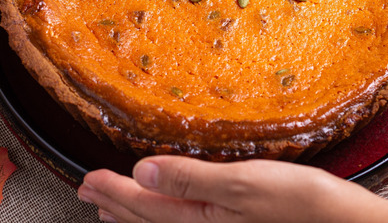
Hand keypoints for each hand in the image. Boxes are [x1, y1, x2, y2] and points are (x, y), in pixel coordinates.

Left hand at [78, 155, 387, 222]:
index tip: (87, 178)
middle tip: (88, 191)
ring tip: (113, 207)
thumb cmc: (300, 205)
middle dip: (114, 205)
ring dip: (133, 215)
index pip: (141, 206)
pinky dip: (163, 219)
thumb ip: (190, 178)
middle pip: (146, 221)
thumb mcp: (243, 184)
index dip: (111, 190)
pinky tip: (169, 212)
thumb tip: (143, 170)